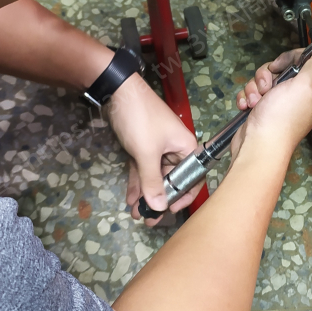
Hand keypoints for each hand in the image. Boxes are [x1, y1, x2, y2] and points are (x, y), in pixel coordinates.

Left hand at [105, 75, 199, 224]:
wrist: (118, 91)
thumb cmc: (141, 120)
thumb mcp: (147, 153)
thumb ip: (153, 181)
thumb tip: (160, 208)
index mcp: (186, 148)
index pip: (193, 177)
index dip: (184, 196)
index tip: (169, 211)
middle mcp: (175, 149)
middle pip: (172, 180)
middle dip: (159, 200)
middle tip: (148, 219)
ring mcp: (158, 148)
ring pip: (155, 176)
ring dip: (146, 194)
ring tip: (136, 214)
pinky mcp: (143, 146)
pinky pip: (143, 169)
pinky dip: (138, 182)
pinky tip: (131, 199)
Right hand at [231, 42, 311, 157]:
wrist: (258, 146)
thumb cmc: (283, 115)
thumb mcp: (305, 85)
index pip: (306, 59)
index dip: (290, 59)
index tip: (279, 67)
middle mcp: (302, 94)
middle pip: (283, 68)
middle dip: (268, 75)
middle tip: (267, 88)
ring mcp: (281, 102)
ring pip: (265, 79)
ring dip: (255, 87)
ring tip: (255, 102)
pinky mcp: (264, 109)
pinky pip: (254, 92)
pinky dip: (247, 97)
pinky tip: (246, 106)